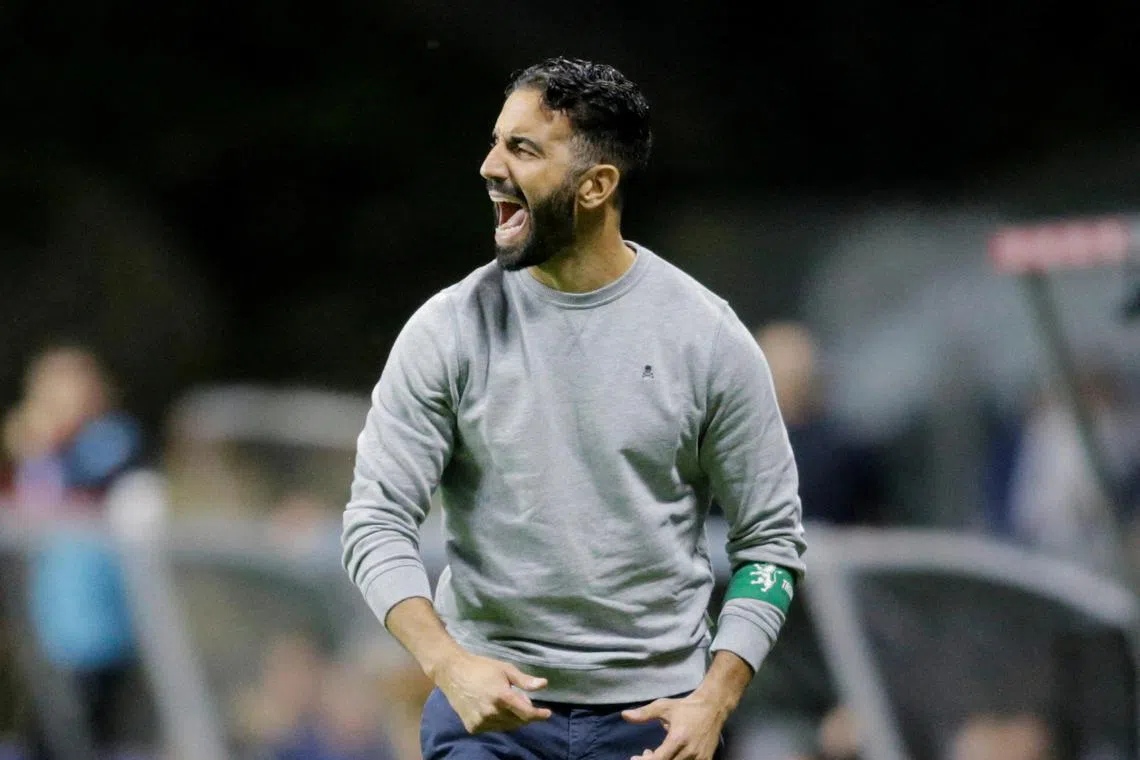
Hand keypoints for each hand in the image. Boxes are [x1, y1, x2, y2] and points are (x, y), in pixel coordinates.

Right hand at [431, 650, 552, 733]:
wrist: (453, 673)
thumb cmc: (481, 667)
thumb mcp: (505, 669)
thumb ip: (524, 680)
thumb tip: (544, 685)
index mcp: (502, 696)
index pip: (527, 713)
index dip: (539, 715)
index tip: (548, 713)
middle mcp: (492, 712)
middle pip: (518, 721)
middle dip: (525, 714)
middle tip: (523, 702)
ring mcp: (481, 721)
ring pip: (506, 726)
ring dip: (512, 718)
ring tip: (507, 704)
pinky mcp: (473, 727)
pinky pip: (493, 728)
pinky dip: (498, 722)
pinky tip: (494, 710)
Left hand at [622, 692, 727, 759]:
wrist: (712, 708)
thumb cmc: (686, 707)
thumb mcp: (663, 706)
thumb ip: (644, 713)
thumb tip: (624, 715)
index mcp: (678, 738)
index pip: (658, 759)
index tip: (635, 758)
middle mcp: (689, 751)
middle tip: (646, 754)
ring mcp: (699, 758)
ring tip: (657, 754)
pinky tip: (671, 756)